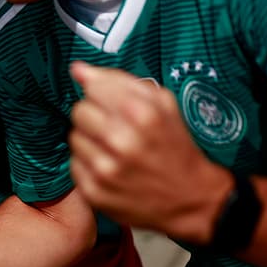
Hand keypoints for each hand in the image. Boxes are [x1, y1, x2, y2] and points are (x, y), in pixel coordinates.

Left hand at [68, 61, 229, 243]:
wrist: (191, 198)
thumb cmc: (175, 147)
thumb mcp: (163, 104)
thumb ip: (119, 80)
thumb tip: (78, 69)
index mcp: (140, 114)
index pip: (92, 88)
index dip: (102, 94)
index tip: (112, 103)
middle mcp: (121, 141)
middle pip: (79, 111)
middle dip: (95, 115)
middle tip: (114, 127)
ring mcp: (106, 169)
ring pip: (74, 137)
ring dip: (90, 140)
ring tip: (113, 149)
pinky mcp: (95, 192)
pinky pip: (74, 164)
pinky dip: (89, 163)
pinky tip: (109, 166)